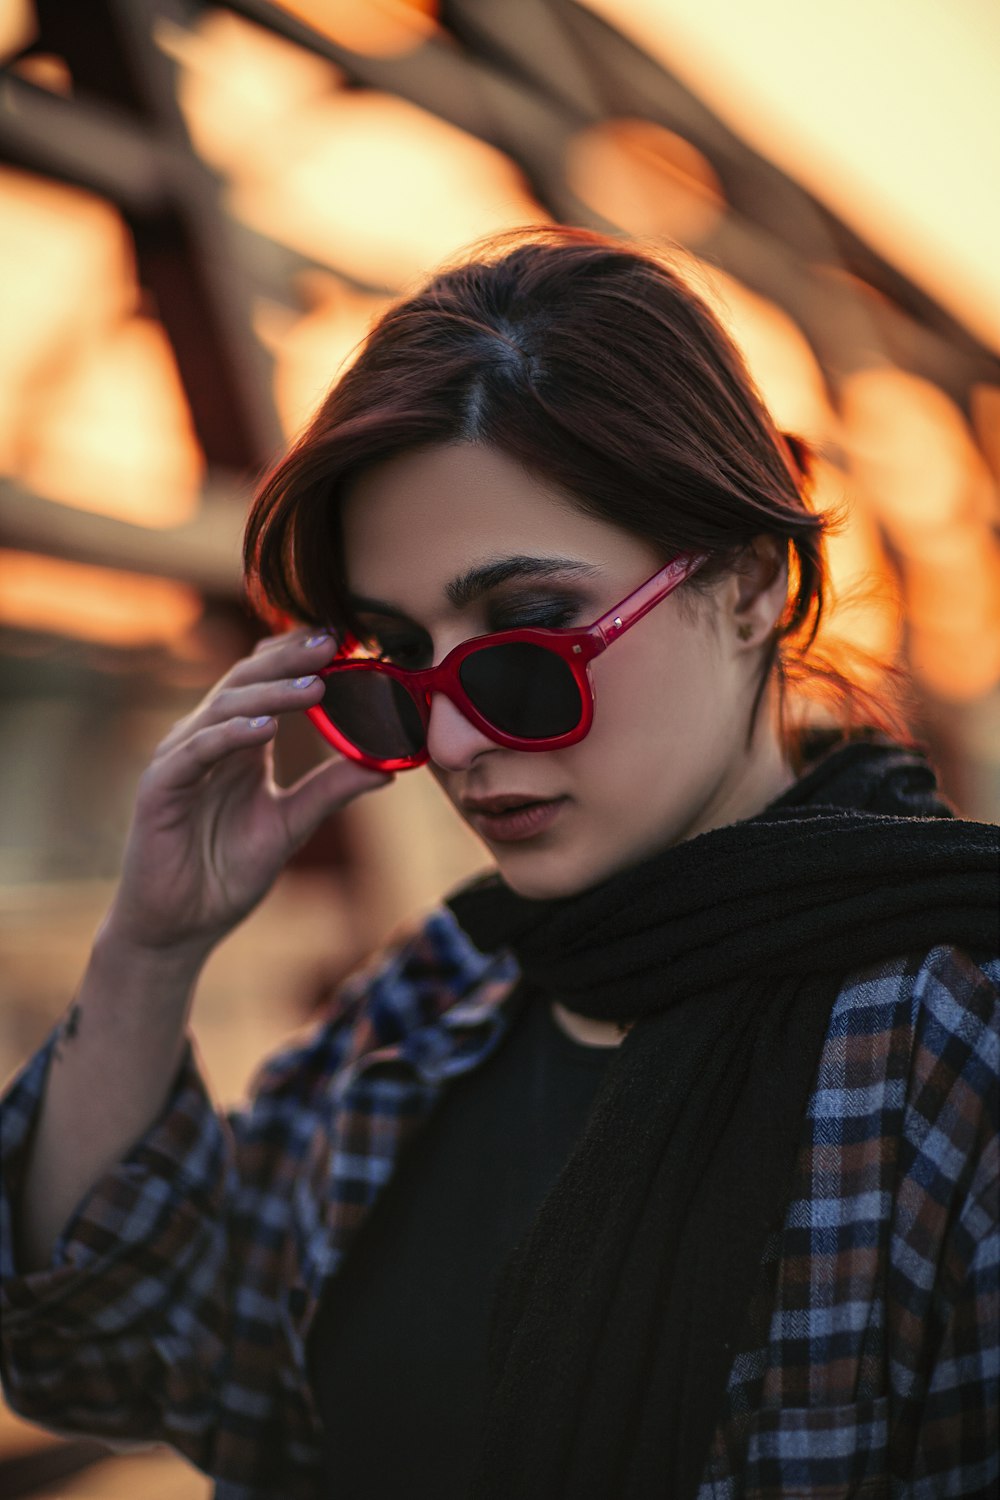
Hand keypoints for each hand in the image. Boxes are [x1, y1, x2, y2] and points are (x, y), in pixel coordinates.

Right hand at [102, 629, 388, 962]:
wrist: (180, 927)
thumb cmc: (226, 871)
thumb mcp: (292, 824)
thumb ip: (331, 790)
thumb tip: (387, 766)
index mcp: (238, 742)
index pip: (266, 682)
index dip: (299, 658)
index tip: (345, 641)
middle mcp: (207, 740)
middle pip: (246, 681)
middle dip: (288, 660)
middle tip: (332, 643)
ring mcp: (180, 760)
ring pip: (224, 708)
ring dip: (270, 693)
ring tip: (314, 686)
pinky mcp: (160, 788)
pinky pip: (197, 751)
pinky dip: (230, 735)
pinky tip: (264, 727)